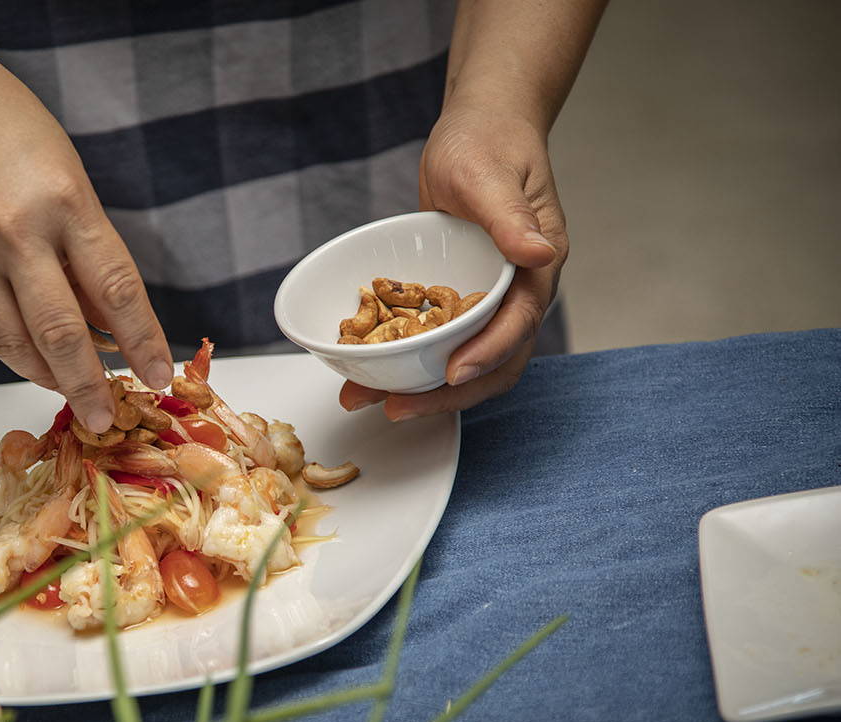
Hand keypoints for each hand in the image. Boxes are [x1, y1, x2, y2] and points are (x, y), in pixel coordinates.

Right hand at [0, 43, 172, 430]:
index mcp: (62, 203)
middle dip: (88, 386)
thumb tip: (111, 326)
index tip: (156, 375)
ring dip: (46, 377)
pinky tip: (32, 347)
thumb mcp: (70, 181)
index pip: (115, 290)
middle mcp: (13, 234)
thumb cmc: (9, 130)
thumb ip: (88, 255)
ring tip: (69, 393)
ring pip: (12, 343)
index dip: (141, 340)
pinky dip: (13, 341)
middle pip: (60, 334)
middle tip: (104, 420)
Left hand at [339, 103, 566, 419]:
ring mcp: (487, 298)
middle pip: (491, 361)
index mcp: (537, 267)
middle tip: (396, 408)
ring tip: (367, 399)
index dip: (486, 355)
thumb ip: (509, 215)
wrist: (478, 128)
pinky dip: (406, 358)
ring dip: (420, 387)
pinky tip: (365, 368)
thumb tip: (540, 254)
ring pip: (460, 358)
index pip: (518, 325)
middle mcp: (517, 292)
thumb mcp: (488, 174)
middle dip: (447, 394)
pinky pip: (436, 338)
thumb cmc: (488, 142)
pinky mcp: (458, 298)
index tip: (453, 375)